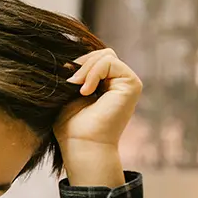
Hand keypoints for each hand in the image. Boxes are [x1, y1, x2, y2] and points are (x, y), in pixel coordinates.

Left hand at [54, 48, 141, 186]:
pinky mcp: (132, 84)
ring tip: (78, 89)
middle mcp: (119, 83)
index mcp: (106, 85)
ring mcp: (127, 83)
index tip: (66, 81)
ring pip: (105, 55)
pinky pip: (109, 62)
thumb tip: (69, 58)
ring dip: (86, 69)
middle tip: (71, 83)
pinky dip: (93, 73)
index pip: (95, 58)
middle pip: (101, 53)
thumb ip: (75, 75)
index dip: (79, 64)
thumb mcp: (69, 94)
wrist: (81, 145)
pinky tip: (85, 91)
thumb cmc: (71, 127)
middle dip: (82, 64)